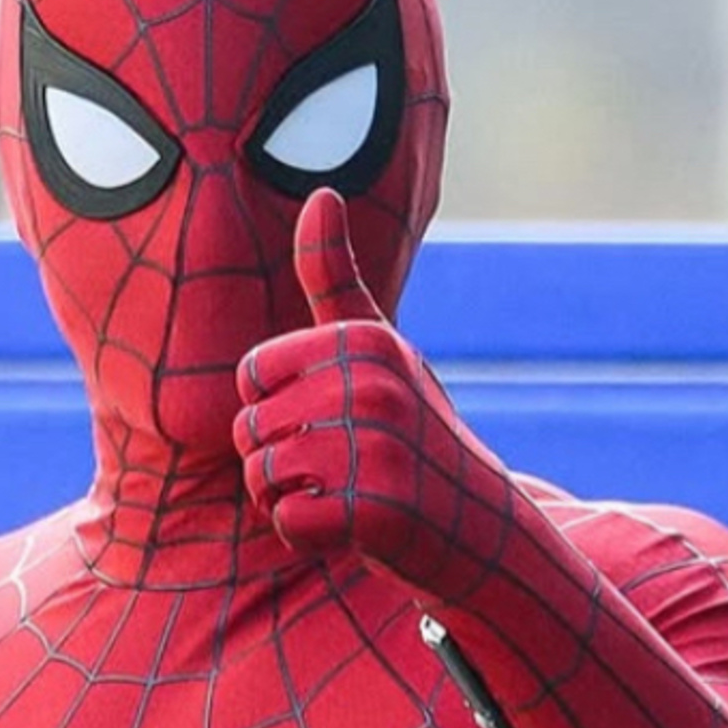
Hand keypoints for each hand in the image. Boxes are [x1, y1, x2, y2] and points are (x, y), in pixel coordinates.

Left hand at [234, 187, 513, 598]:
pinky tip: (350, 530)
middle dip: (277, 461)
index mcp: (363, 341)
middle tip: (339, 469)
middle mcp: (371, 386)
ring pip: (262, 476)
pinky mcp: (374, 511)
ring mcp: (375, 449)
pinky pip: (287, 522)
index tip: (327, 421)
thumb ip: (337, 279)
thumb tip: (322, 192)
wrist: (478, 525)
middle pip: (250, 429)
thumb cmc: (414, 433)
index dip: (275, 409)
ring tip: (345, 495)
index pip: (252, 376)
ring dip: (289, 499)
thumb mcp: (381, 350)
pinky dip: (307, 535)